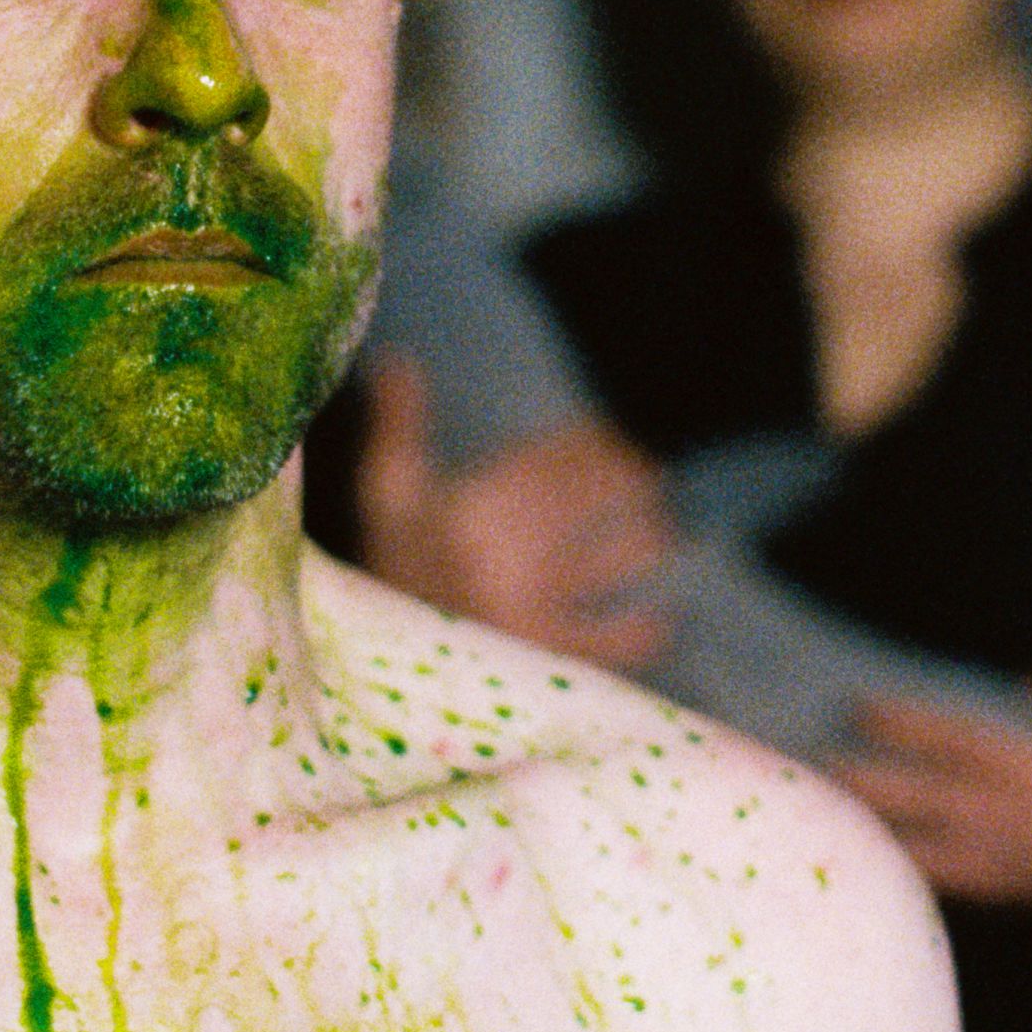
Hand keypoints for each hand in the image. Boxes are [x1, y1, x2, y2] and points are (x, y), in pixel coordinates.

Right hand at [353, 353, 675, 670]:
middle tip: (649, 473)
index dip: (593, 440)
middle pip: (593, 494)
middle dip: (629, 478)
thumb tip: (395, 359)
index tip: (610, 434)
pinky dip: (638, 633)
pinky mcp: (541, 658)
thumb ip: (398, 427)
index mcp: (470, 507)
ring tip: (658, 531)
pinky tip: (660, 621)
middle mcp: (506, 554)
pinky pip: (606, 641)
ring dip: (644, 539)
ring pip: (613, 557)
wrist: (371, 673)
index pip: (553, 456)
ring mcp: (530, 608)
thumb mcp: (384, 499)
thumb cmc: (383, 572)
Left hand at [831, 668, 1031, 920]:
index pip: (950, 744)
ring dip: (870, 832)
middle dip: (862, 784)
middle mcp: (1006, 822)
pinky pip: (942, 883)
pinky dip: (906, 871)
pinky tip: (878, 866)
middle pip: (915, 802)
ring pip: (917, 848)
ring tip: (828, 817)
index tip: (856, 707)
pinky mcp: (1009, 897)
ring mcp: (1002, 866)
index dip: (899, 725)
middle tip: (811, 766)